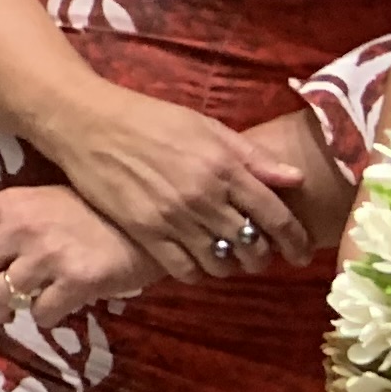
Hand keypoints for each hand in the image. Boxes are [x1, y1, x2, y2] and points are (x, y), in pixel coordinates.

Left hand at [0, 185, 154, 328]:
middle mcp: (20, 226)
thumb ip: (8, 222)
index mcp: (7, 203)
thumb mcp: (42, 202)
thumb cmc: (93, 212)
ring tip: (6, 314)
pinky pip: (40, 314)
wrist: (150, 222)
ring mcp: (48, 254)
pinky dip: (41, 319)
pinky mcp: (77, 280)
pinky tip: (51, 311)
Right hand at [43, 82, 312, 277]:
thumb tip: (293, 179)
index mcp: (224, 167)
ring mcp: (173, 218)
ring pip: (221, 262)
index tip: (302, 252)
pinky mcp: (144, 232)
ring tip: (230, 259)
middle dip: (264, 256)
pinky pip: (183, 269)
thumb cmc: (150, 119)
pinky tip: (199, 263)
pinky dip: (199, 273)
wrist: (88, 123)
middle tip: (262, 255)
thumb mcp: (206, 126)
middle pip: (252, 245)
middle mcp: (203, 196)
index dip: (296, 240)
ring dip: (233, 266)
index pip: (275, 215)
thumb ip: (251, 156)